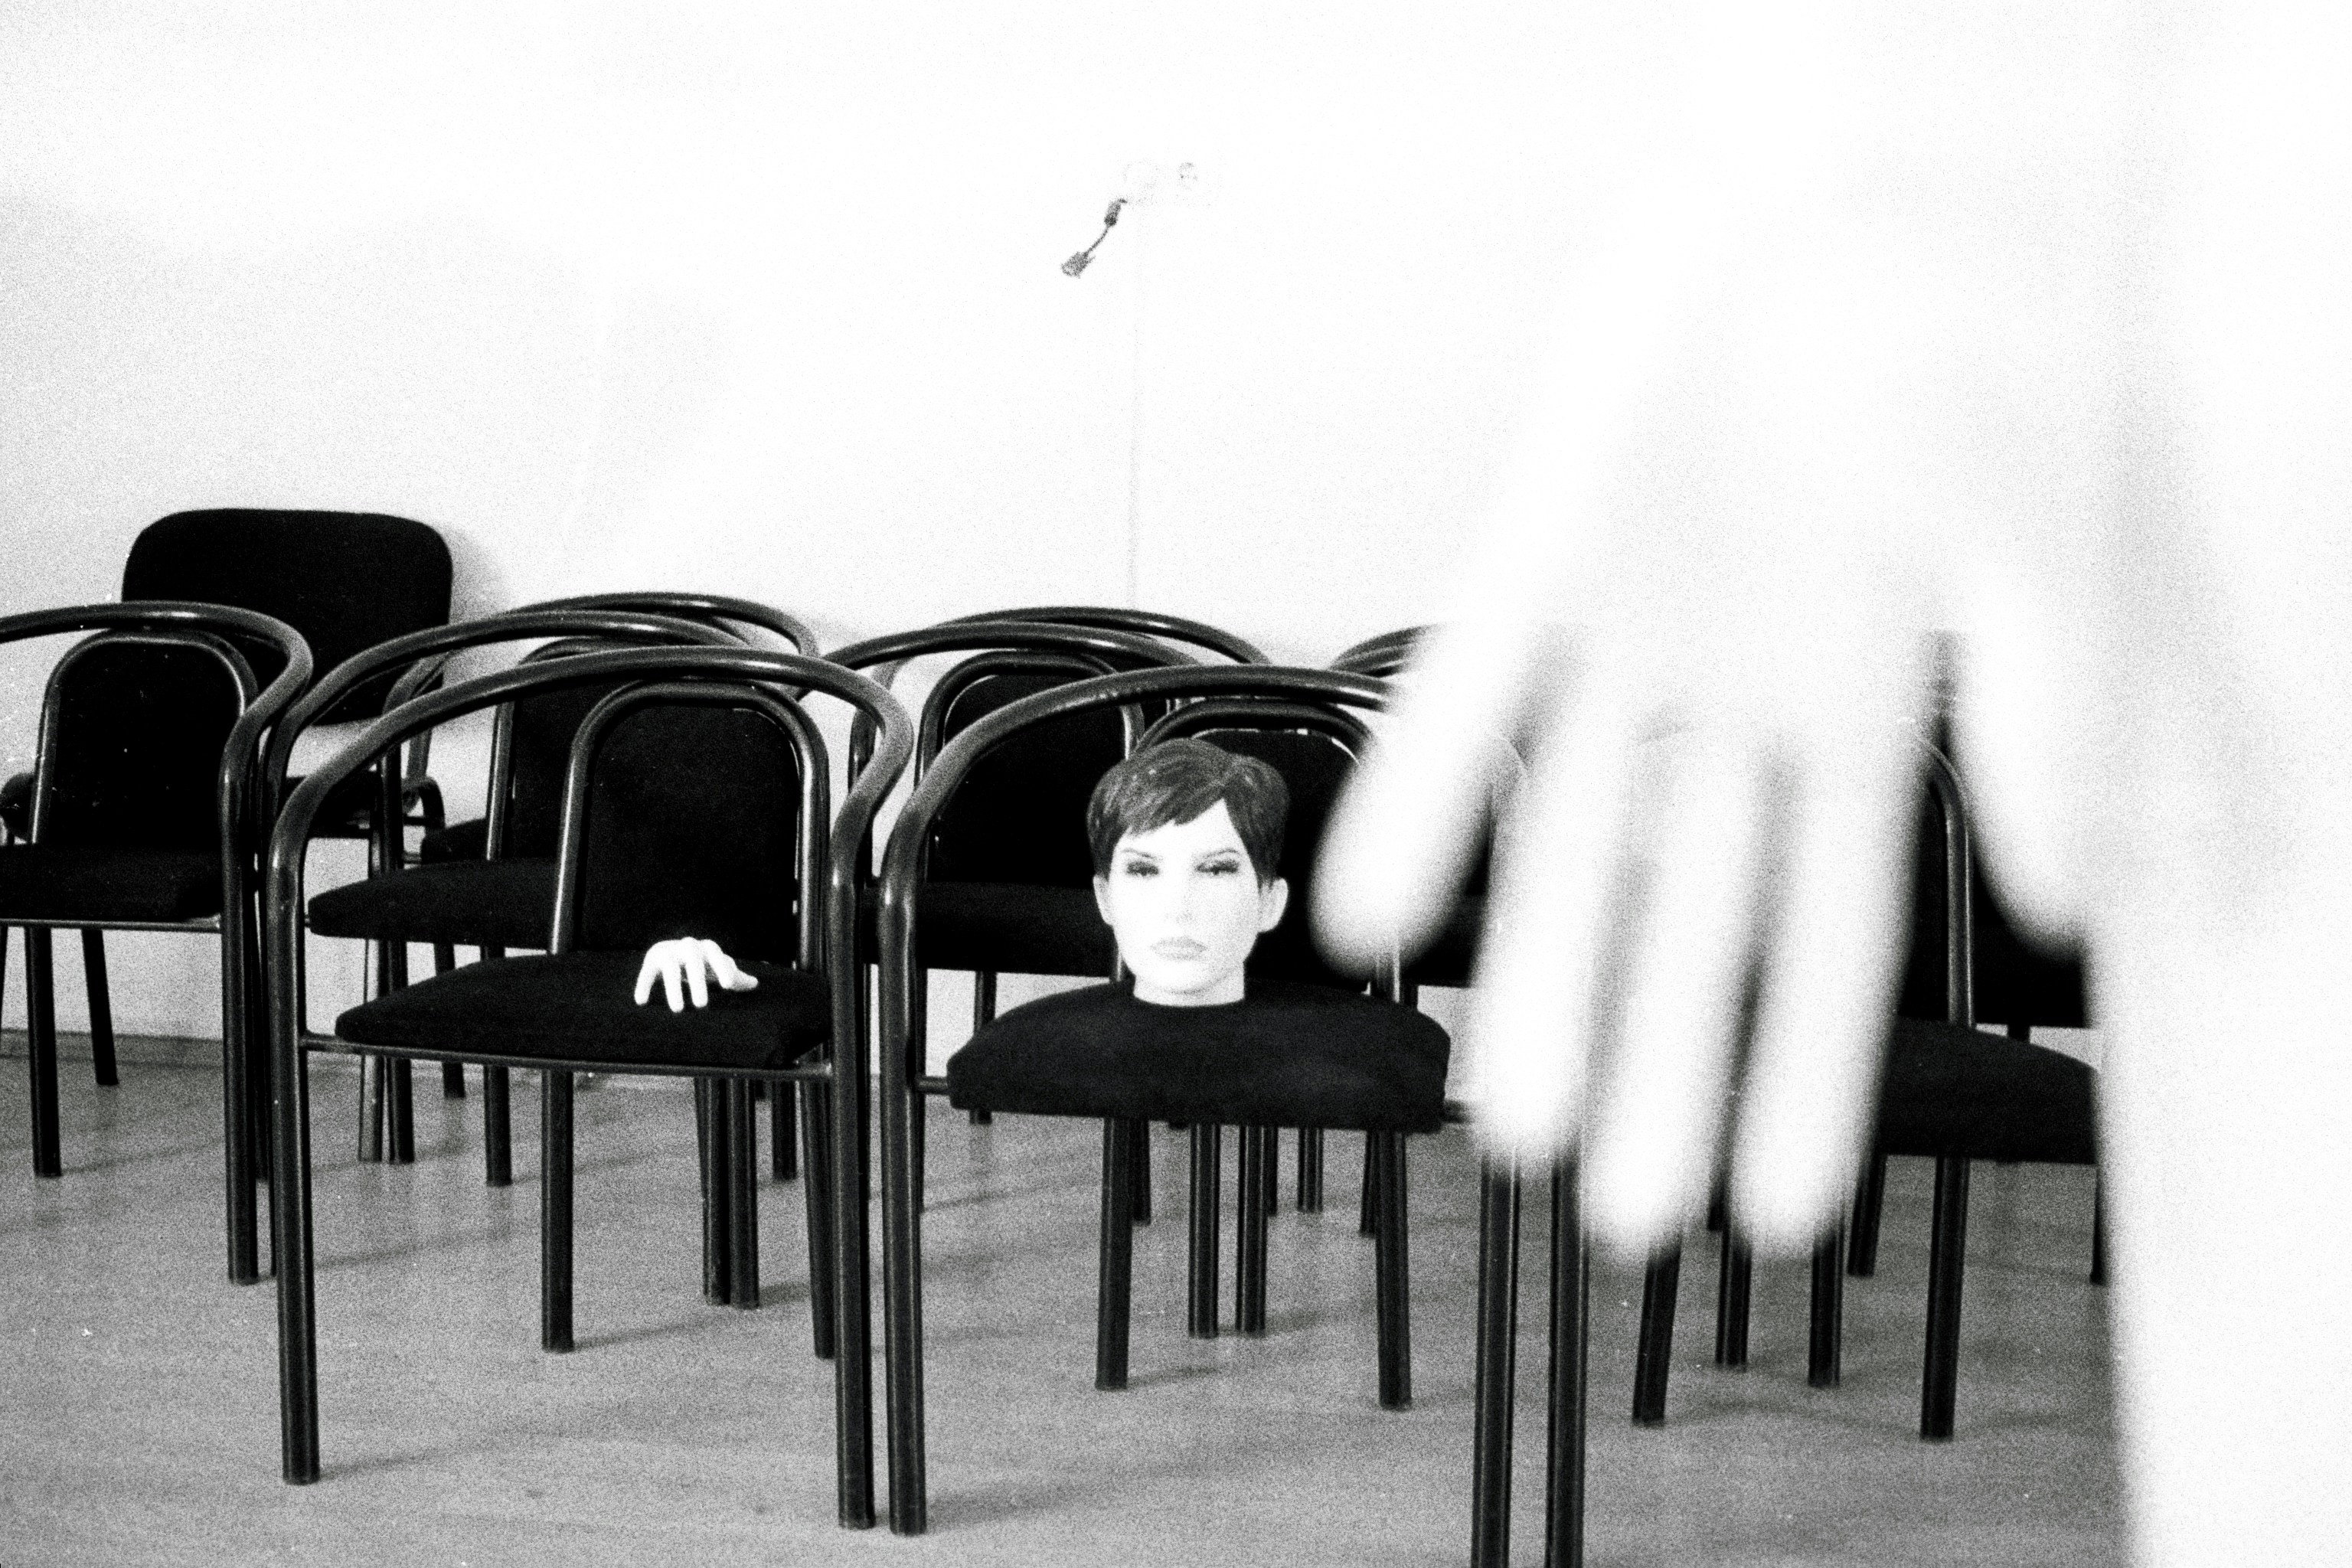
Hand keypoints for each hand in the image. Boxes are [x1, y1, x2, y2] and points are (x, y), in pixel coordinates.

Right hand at [632, 938, 759, 1012]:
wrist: (674, 950)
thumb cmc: (704, 964)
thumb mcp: (719, 968)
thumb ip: (735, 976)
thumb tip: (755, 984)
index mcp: (708, 949)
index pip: (717, 956)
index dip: (723, 969)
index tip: (728, 986)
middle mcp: (688, 947)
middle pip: (694, 962)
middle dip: (698, 982)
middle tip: (702, 1006)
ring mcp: (669, 952)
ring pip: (670, 969)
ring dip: (674, 989)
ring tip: (678, 1010)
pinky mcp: (652, 960)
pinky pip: (647, 973)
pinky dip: (643, 985)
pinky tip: (641, 1002)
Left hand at [1310, 0, 2133, 1254]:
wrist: (1826, 175)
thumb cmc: (1949, 329)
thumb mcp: (2029, 532)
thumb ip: (2052, 709)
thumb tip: (2069, 895)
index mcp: (1870, 708)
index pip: (1831, 936)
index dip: (1799, 1076)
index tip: (1769, 1211)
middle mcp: (1745, 698)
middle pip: (1693, 923)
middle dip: (1659, 1066)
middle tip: (1616, 1220)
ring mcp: (1640, 635)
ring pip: (1571, 839)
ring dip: (1536, 975)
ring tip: (1501, 1114)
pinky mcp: (1551, 553)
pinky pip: (1475, 690)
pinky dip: (1427, 796)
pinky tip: (1374, 910)